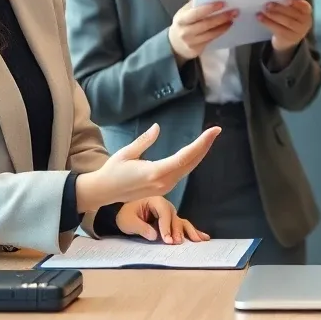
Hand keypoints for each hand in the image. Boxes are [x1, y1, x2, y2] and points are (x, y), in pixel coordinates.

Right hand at [76, 123, 220, 210]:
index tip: (212, 131)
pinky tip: (197, 151)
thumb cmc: (112, 170)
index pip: (184, 157)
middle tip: (216, 130)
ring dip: (200, 153)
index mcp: (155, 172)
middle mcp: (163, 182)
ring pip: (188, 168)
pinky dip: (191, 160)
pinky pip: (182, 172)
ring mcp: (164, 187)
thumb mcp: (126, 153)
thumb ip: (144, 140)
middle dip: (205, 146)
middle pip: (190, 163)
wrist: (104, 192)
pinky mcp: (163, 188)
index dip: (201, 144)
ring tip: (209, 137)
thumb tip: (157, 127)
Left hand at [116, 196, 209, 244]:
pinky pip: (183, 225)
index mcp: (155, 201)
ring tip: (198, 241)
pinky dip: (193, 231)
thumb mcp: (127, 220)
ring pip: (182, 222)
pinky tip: (204, 238)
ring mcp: (170, 213)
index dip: (166, 227)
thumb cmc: (126, 213)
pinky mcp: (171, 221)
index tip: (166, 240)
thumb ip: (140, 227)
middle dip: (177, 230)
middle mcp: (165, 205)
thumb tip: (154, 236)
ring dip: (190, 231)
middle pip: (175, 217)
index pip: (163, 213)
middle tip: (178, 242)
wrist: (126, 210)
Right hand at [169, 0, 237, 60]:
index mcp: (181, 19)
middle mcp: (185, 32)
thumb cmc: (183, 24)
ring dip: (223, 26)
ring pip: (211, 34)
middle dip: (221, 17)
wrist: (174, 44)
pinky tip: (226, 27)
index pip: (196, 13)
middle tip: (234, 11)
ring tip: (232, 19)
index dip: (210, 8)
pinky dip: (220, 33)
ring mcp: (191, 42)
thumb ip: (195, 6)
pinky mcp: (197, 50)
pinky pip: (211, 40)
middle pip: (206, 24)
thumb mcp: (184, 13)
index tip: (222, 3)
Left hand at [257, 0, 312, 58]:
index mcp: (307, 13)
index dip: (297, 3)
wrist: (287, 39)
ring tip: (263, 11)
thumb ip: (287, 5)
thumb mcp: (292, 13)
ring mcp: (298, 33)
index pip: (305, 7)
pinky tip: (261, 19)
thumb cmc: (289, 19)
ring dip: (273, 16)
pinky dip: (268, 23)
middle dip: (280, 8)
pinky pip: (278, 30)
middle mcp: (305, 23)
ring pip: (286, 22)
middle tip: (268, 4)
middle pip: (293, 14)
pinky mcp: (289, 39)